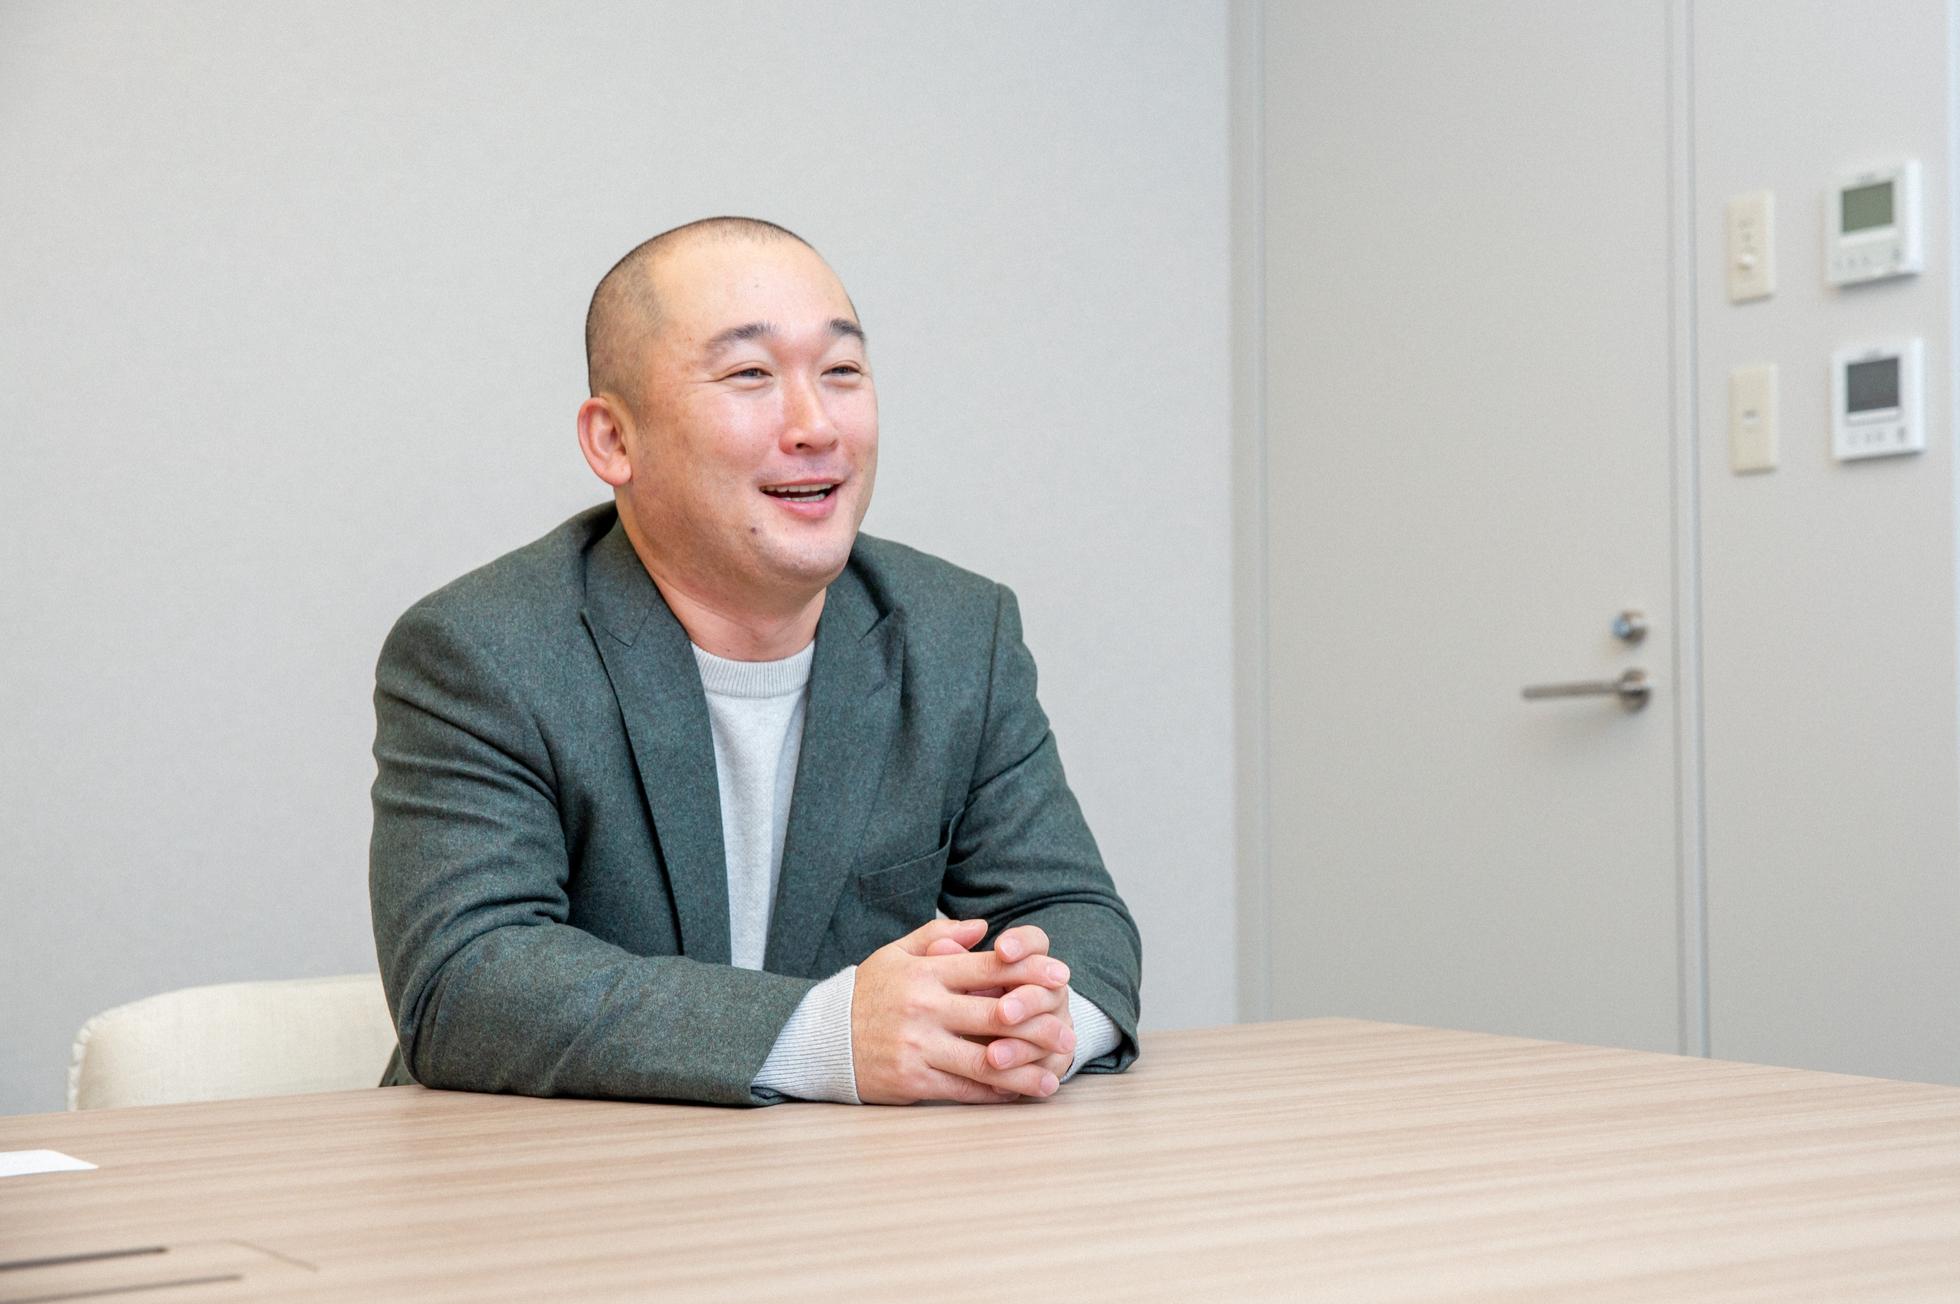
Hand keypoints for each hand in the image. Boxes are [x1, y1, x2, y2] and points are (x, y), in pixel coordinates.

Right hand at [853, 918, 1072, 1104]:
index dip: (1029, 971)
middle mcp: (925, 1008)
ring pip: (985, 1061)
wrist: (821, 1037)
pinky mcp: (913, 1081)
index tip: (1061, 976)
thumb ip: (939, 936)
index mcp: (925, 973)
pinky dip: (995, 1093)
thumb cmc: (867, 994)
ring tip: (1053, 1076)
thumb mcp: (896, 954)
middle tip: (1069, 1033)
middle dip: (1039, 1025)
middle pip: (995, 1016)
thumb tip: (983, 926)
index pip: (988, 968)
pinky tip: (1018, 1093)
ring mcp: (918, 1046)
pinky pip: (964, 1090)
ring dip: (1025, 1070)